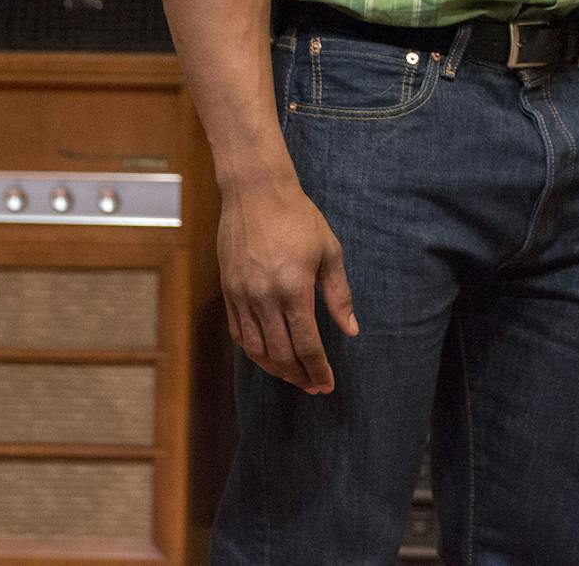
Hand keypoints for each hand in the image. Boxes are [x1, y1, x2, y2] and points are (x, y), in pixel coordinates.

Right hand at [216, 171, 357, 392]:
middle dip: (299, 375)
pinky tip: (268, 355)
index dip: (318, 369)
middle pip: (281, 354)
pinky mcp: (227, 290)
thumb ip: (339, 295)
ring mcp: (242, 296)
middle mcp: (264, 298)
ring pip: (256, 349)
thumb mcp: (329, 252)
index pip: (307, 344)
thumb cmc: (299, 218)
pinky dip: (253, 351)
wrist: (256, 192)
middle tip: (313, 386)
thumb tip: (350, 330)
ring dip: (276, 369)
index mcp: (294, 289)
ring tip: (293, 376)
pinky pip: (238, 333)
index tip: (327, 385)